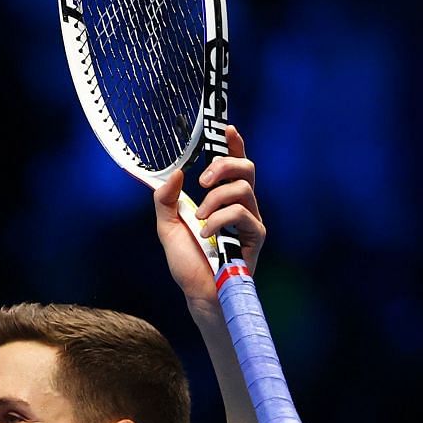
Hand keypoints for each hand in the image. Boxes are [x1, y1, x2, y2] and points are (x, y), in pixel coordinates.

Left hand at [153, 125, 264, 308]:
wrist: (199, 294)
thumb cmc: (189, 263)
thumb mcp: (167, 227)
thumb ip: (166, 200)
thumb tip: (174, 174)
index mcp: (223, 200)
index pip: (234, 165)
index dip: (234, 144)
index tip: (226, 128)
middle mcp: (242, 206)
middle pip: (245, 168)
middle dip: (222, 165)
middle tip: (201, 181)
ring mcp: (251, 220)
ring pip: (241, 189)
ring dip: (214, 201)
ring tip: (199, 221)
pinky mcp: (256, 235)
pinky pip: (240, 213)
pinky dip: (218, 221)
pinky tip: (206, 236)